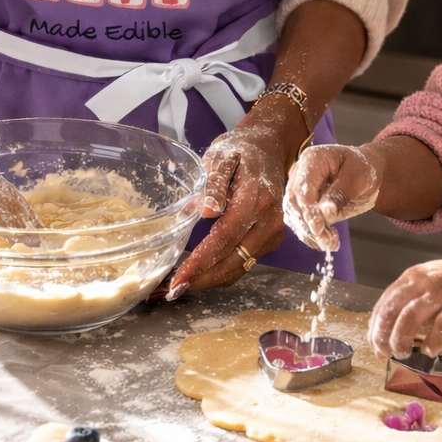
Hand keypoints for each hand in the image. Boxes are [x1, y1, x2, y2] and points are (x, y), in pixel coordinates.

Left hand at [165, 100, 303, 299]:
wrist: (269, 149)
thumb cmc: (240, 151)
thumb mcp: (223, 155)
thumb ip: (214, 182)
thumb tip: (205, 211)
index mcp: (256, 200)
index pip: (225, 238)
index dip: (201, 261)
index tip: (178, 278)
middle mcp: (268, 223)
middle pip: (233, 263)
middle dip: (201, 280)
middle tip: (169, 291)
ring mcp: (272, 234)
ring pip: (238, 269)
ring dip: (208, 280)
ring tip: (177, 286)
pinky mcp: (269, 241)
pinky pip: (243, 263)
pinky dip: (219, 272)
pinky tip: (197, 273)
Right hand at [284, 144, 379, 252]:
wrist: (362, 173)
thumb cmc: (361, 169)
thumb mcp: (359, 177)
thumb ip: (341, 194)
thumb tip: (327, 213)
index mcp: (312, 160)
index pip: (303, 189)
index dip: (309, 210)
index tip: (318, 228)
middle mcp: (299, 174)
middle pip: (294, 204)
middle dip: (310, 226)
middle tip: (328, 242)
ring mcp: (298, 190)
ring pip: (295, 217)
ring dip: (311, 234)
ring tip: (331, 244)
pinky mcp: (301, 206)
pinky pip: (301, 223)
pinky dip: (313, 236)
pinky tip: (328, 242)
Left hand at [368, 253, 441, 360]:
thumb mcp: (433, 286)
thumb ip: (415, 303)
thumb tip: (393, 331)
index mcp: (414, 277)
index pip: (385, 302)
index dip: (375, 325)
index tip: (374, 344)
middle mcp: (424, 281)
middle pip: (393, 309)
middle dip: (383, 334)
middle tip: (384, 353)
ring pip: (411, 317)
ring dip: (402, 339)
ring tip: (403, 353)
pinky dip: (432, 341)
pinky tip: (430, 352)